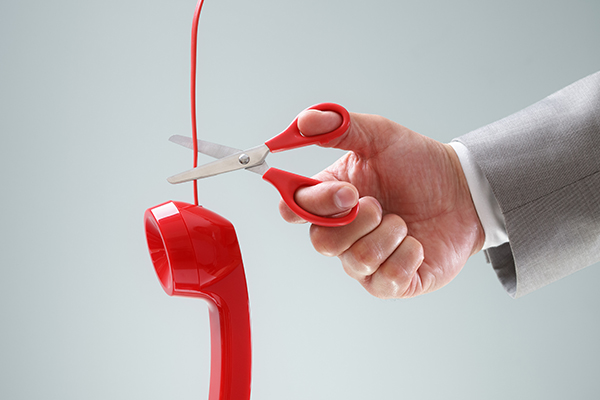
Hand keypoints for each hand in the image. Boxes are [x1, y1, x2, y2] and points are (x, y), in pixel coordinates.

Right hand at [279, 109, 484, 297]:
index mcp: (330, 198)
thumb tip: (303, 122)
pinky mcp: (392, 282)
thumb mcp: (380, 135)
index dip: (311, 206)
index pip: (294, 210)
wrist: (463, 191)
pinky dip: (406, 257)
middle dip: (356, 222)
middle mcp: (342, 233)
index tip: (345, 192)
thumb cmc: (418, 165)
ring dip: (387, 236)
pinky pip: (386, 280)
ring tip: (404, 221)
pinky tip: (416, 243)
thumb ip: (338, 126)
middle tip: (379, 204)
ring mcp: (366, 261)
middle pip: (321, 243)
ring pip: (356, 261)